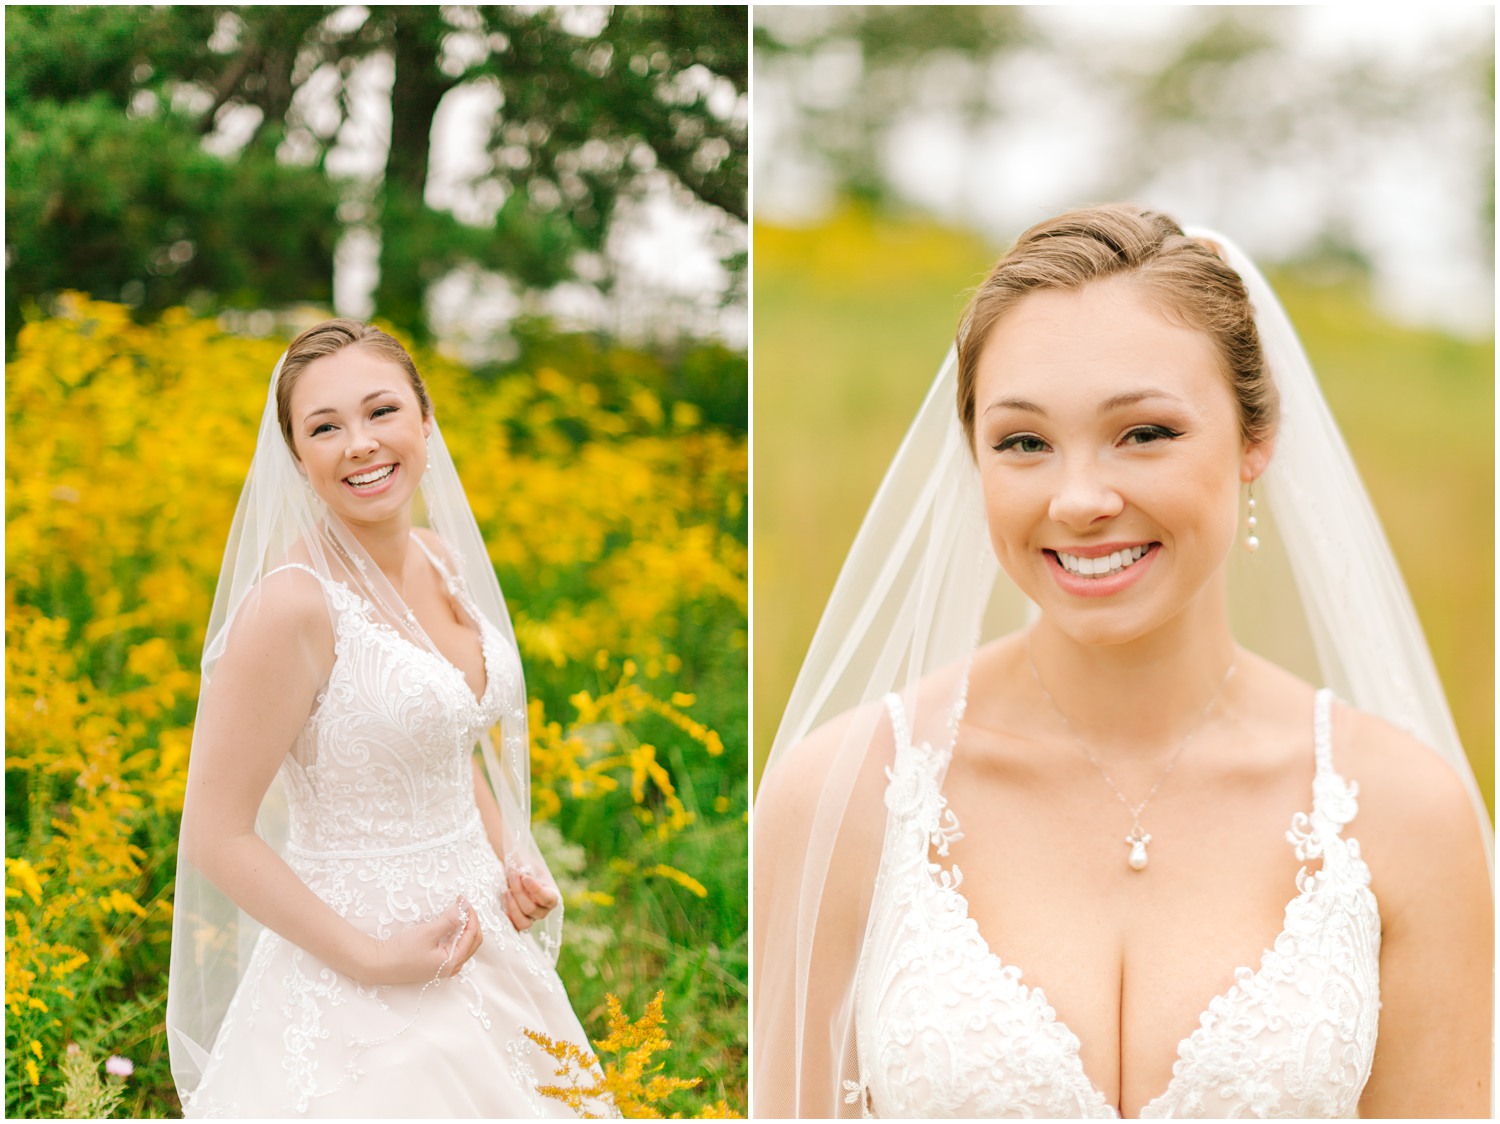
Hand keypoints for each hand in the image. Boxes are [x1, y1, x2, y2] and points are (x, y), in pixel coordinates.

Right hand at [362, 896, 482, 985]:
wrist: (380, 965)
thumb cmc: (402, 951)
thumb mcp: (428, 932)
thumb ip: (449, 920)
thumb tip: (465, 907)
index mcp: (453, 961)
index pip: (472, 935)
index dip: (471, 915)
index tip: (464, 900)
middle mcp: (453, 967)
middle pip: (472, 941)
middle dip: (470, 921)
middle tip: (462, 904)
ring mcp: (445, 967)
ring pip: (464, 944)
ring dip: (464, 926)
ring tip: (457, 911)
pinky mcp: (437, 964)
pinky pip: (454, 947)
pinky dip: (455, 933)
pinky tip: (449, 923)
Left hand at [503, 867, 559, 931]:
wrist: (514, 873)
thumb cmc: (524, 867)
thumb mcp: (527, 863)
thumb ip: (525, 866)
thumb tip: (520, 871)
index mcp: (552, 896)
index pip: (547, 899)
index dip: (535, 890)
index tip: (524, 877)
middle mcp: (543, 911)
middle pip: (531, 909)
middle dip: (519, 892)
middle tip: (511, 875)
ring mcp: (531, 919)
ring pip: (524, 922)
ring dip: (512, 907)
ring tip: (506, 891)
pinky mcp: (519, 922)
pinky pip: (514, 927)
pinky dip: (508, 917)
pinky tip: (503, 904)